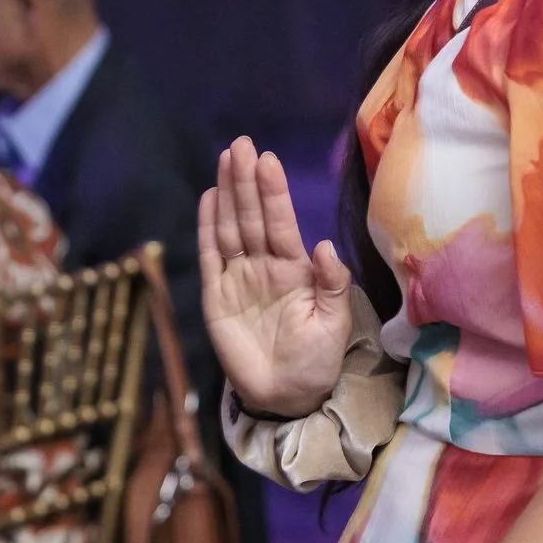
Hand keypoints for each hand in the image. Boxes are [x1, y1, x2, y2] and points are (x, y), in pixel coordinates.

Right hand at [199, 136, 353, 418]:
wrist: (285, 397)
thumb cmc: (315, 360)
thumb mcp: (334, 325)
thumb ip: (332, 286)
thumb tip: (326, 246)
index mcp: (295, 269)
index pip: (281, 223)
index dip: (273, 193)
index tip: (268, 160)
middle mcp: (264, 266)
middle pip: (252, 217)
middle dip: (246, 181)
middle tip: (240, 144)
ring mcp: (238, 278)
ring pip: (230, 229)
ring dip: (228, 194)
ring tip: (225, 159)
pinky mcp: (216, 297)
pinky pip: (211, 257)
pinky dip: (207, 228)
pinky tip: (209, 199)